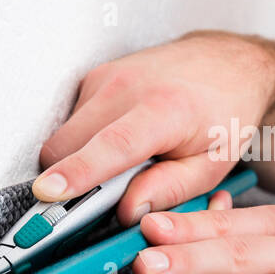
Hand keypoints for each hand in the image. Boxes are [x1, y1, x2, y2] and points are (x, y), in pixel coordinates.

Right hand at [34, 32, 274, 224]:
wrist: (226, 61)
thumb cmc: (224, 113)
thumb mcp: (212, 164)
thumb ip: (170, 190)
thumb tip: (127, 211)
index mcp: (165, 110)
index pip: (113, 144)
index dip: (78, 171)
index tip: (48, 192)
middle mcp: (128, 87)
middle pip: (67, 145)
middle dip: (73, 179)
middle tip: (108, 194)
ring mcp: (106, 77)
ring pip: (65, 137)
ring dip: (83, 159)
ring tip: (127, 159)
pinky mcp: (95, 77)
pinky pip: (73, 122)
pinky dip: (88, 141)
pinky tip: (122, 138)